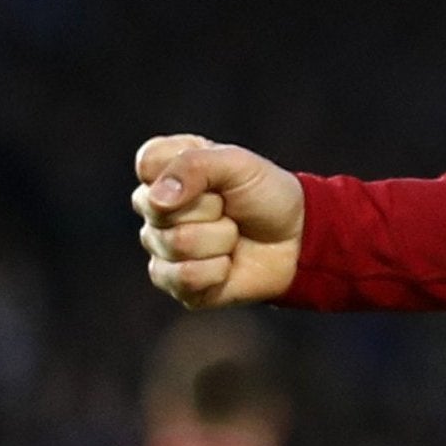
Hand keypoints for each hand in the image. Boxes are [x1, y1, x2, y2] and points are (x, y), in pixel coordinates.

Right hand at [132, 134, 304, 307]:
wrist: (296, 238)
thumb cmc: (266, 194)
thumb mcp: (239, 164)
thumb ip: (195, 166)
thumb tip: (157, 198)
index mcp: (168, 169)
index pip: (148, 162)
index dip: (182, 171)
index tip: (217, 174)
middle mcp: (157, 208)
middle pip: (160, 208)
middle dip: (211, 207)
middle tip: (230, 207)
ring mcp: (162, 247)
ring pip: (177, 243)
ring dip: (221, 238)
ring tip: (233, 234)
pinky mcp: (174, 282)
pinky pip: (185, 276)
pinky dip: (219, 269)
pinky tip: (227, 263)